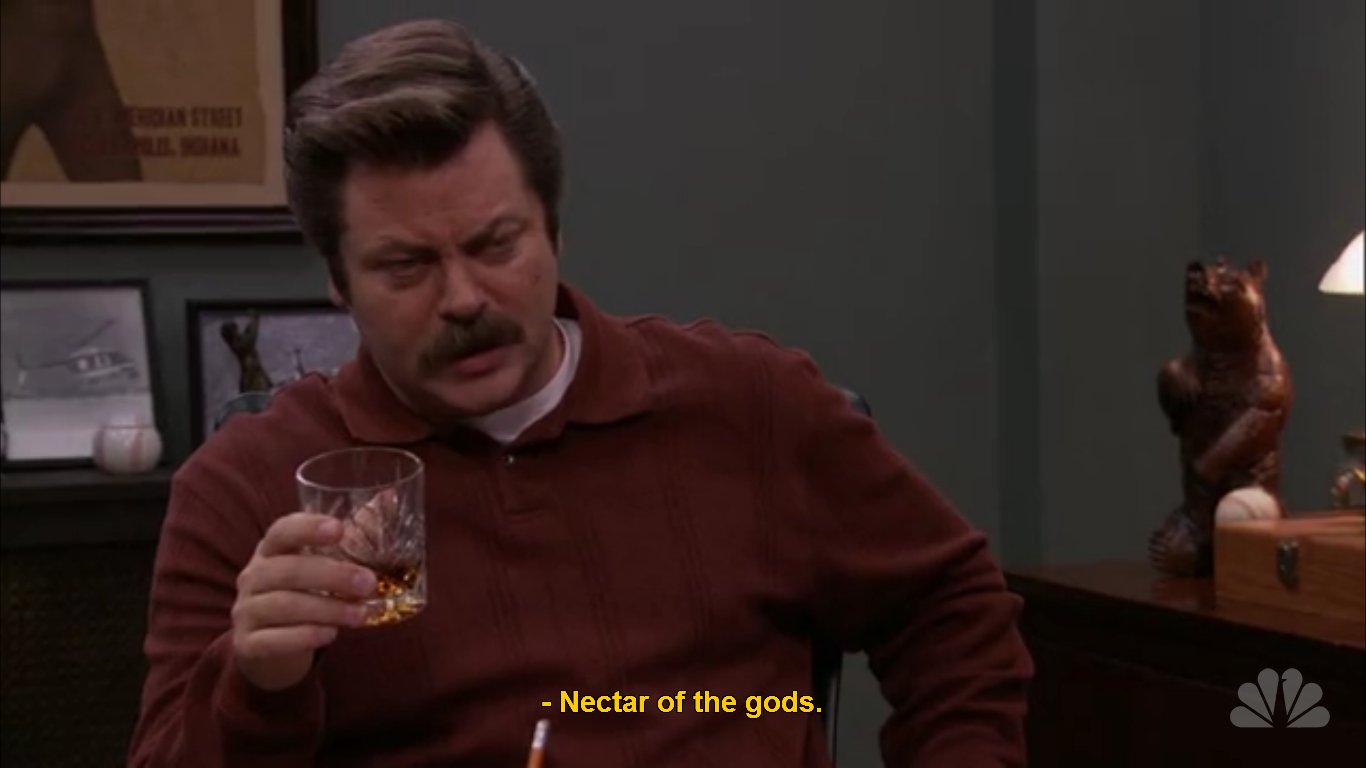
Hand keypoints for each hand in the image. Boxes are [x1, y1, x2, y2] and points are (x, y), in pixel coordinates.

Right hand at [232, 512, 376, 690]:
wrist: (270, 645)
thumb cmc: (304, 593)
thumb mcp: (322, 563)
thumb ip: (353, 535)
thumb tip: (389, 498)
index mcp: (271, 550)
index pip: (281, 531)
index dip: (307, 528)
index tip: (339, 529)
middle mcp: (253, 576)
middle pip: (287, 570)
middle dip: (331, 575)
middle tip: (369, 582)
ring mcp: (246, 611)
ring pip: (284, 606)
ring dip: (327, 609)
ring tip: (361, 614)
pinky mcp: (248, 644)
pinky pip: (273, 639)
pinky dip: (304, 636)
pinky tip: (331, 634)